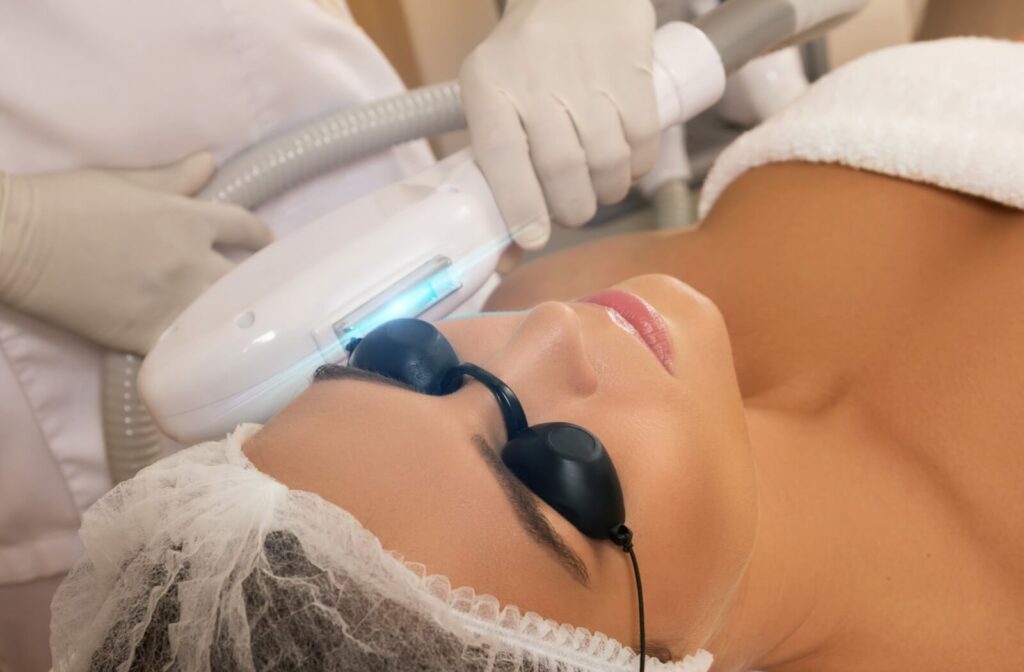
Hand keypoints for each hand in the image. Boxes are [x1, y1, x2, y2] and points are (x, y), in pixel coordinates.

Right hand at [0, 153, 272, 352]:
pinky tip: (211, 353)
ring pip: (225, 314)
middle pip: (247, 278)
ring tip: (248, 325)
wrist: (17, 241)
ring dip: (237, 317)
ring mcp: (172, 300)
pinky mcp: (146, 333)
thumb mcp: (126, 181)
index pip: (245, 227)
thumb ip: (174, 178)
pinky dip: (200, 348)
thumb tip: (210, 162)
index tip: (269, 246)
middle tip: (268, 293)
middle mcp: (190, 261)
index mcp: (189, 220)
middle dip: (260, 283)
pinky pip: (188, 347)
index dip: (262, 237)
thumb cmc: (66, 202)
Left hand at [460, 0, 659, 249]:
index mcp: (489, 86)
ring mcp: (589, 74)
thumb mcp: (493, 95)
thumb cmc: (527, 60)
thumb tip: (510, 252)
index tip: (534, 238)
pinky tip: (625, 162)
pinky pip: (642, 141)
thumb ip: (498, 167)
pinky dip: (637, 167)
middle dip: (572, 207)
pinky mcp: (633, 71)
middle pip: (561, 168)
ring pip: (606, 161)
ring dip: (607, 191)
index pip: (503, 156)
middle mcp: (536, 78)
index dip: (521, 206)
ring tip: (599, 187)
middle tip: (573, 212)